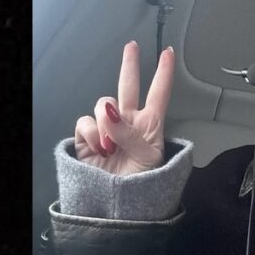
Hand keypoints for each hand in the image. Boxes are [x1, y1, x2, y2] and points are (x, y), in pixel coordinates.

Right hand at [74, 41, 175, 174]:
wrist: (118, 207)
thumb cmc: (141, 185)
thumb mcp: (148, 158)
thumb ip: (131, 134)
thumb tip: (110, 113)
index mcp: (150, 125)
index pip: (159, 94)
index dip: (164, 73)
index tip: (168, 53)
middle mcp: (129, 122)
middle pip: (129, 86)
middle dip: (129, 65)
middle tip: (131, 47)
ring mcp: (107, 128)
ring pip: (103, 104)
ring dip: (107, 123)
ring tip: (112, 147)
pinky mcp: (87, 137)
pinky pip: (85, 121)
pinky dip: (92, 134)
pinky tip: (100, 149)